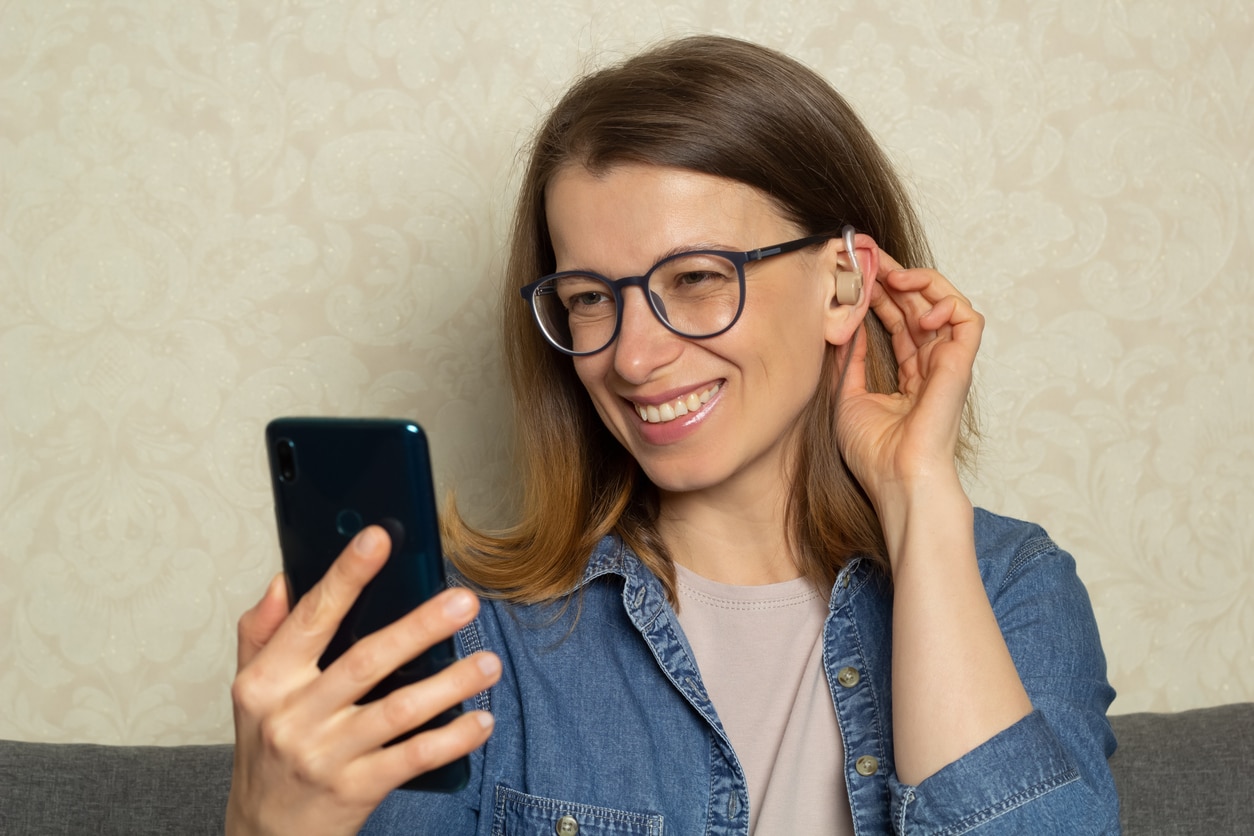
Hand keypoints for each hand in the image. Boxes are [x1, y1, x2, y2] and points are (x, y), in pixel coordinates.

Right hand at [226, 526, 499, 835]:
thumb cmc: (266, 752)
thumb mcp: (250, 693)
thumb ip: (263, 633)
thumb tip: (284, 579)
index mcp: (266, 682)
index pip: (311, 618)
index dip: (346, 575)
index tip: (380, 538)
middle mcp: (293, 716)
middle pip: (365, 661)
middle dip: (419, 628)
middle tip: (464, 602)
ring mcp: (325, 756)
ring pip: (398, 711)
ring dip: (450, 685)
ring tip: (489, 662)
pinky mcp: (355, 790)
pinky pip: (412, 759)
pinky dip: (451, 739)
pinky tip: (480, 720)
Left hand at [835, 249, 983, 513]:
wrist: (896, 479)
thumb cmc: (875, 453)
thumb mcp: (846, 397)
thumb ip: (848, 361)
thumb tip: (844, 326)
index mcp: (910, 376)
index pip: (900, 322)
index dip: (882, 294)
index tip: (860, 273)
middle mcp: (932, 366)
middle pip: (921, 307)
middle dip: (897, 277)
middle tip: (872, 257)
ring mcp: (948, 364)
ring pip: (946, 304)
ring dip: (922, 282)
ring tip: (893, 275)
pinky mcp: (960, 365)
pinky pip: (968, 319)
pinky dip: (947, 303)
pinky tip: (919, 307)